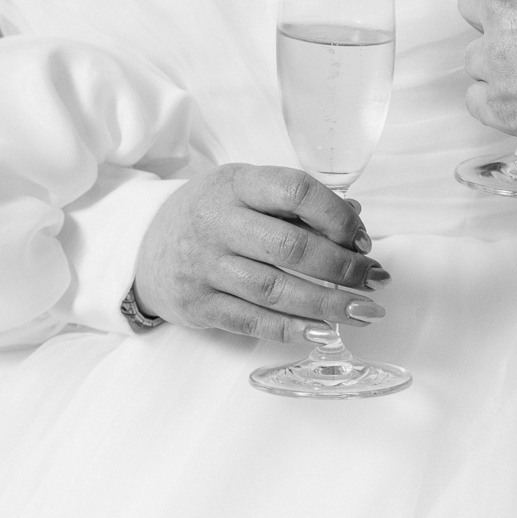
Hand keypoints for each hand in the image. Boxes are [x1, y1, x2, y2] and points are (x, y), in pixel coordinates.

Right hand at [132, 164, 388, 340]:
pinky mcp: (200, 305)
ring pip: (276, 290)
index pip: (294, 191)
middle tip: (372, 279)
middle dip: (341, 267)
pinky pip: (254, 322)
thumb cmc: (211, 215)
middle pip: (290, 248)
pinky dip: (294, 329)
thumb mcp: (244, 190)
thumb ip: (296, 203)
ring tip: (363, 311)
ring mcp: (205, 267)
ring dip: (327, 304)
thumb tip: (355, 222)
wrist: (144, 247)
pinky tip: (325, 332)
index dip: (336, 216)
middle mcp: (217, 224)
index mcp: (234, 185)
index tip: (360, 237)